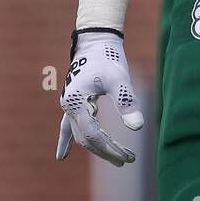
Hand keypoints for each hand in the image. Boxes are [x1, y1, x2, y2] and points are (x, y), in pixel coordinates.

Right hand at [56, 31, 143, 166]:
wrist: (95, 41)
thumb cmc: (108, 58)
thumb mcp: (119, 78)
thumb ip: (127, 101)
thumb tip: (138, 127)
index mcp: (76, 102)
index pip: (93, 135)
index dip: (111, 148)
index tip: (129, 156)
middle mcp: (68, 106)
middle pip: (87, 138)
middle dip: (107, 150)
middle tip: (128, 159)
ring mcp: (68, 105)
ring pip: (81, 134)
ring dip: (97, 147)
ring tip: (117, 159)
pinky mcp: (73, 103)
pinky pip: (66, 127)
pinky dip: (65, 141)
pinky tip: (61, 156)